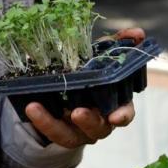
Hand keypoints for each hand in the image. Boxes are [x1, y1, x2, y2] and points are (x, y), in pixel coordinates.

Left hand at [25, 28, 145, 148]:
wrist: (64, 85)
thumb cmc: (89, 71)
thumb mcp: (100, 54)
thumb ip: (118, 43)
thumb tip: (137, 32)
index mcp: (114, 104)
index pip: (124, 114)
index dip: (122, 116)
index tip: (116, 116)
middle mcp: (99, 121)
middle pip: (99, 128)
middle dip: (89, 121)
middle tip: (77, 112)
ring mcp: (78, 131)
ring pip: (70, 136)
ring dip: (52, 123)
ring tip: (35, 107)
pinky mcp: (58, 132)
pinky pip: (51, 132)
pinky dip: (40, 121)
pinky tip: (30, 107)